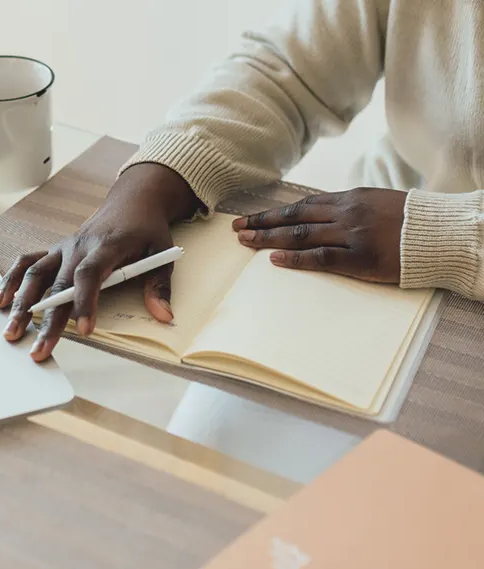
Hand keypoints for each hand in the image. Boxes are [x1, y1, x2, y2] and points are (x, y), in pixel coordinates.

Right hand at [0, 163, 203, 361]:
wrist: (131, 202)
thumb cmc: (145, 229)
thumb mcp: (162, 252)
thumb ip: (159, 285)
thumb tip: (164, 315)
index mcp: (106, 246)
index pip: (90, 274)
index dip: (85, 301)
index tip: (84, 329)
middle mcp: (78, 246)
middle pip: (58, 283)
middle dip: (47, 319)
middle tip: (39, 348)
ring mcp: (62, 248)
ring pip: (35, 274)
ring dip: (22, 303)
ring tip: (12, 331)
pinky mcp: (54, 251)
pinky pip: (28, 263)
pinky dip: (12, 281)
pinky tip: (3, 302)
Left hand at [233, 187, 406, 282]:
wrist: (443, 233)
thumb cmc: (411, 221)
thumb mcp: (377, 203)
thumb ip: (347, 208)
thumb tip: (318, 215)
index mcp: (350, 199)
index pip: (302, 205)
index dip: (273, 213)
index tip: (251, 218)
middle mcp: (347, 213)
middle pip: (294, 218)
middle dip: (262, 224)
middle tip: (236, 230)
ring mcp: (353, 235)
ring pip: (301, 235)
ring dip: (270, 239)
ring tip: (246, 242)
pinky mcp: (361, 258)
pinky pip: (322, 258)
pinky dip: (296, 259)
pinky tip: (274, 260)